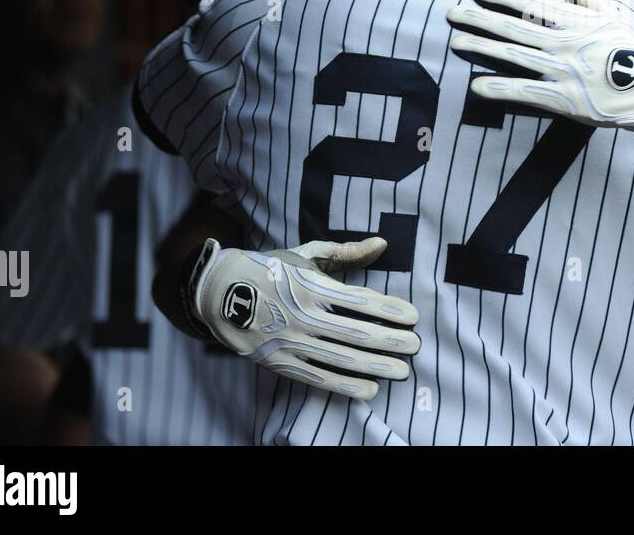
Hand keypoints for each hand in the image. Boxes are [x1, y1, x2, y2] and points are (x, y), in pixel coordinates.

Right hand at [188, 237, 419, 399]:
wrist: (216, 292)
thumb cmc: (269, 268)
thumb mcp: (305, 253)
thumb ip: (346, 251)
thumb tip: (382, 244)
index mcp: (310, 284)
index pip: (358, 300)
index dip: (388, 310)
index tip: (414, 317)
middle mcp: (302, 314)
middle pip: (354, 332)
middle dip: (389, 342)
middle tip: (416, 347)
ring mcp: (290, 341)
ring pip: (339, 358)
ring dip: (374, 367)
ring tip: (402, 372)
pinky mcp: (279, 362)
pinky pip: (316, 377)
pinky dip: (344, 386)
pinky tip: (369, 390)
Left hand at [448, 0, 633, 145]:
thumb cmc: (632, 48)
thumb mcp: (608, 15)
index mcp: (573, 20)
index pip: (529, 3)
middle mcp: (562, 42)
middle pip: (511, 27)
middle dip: (478, 19)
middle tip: (452, 13)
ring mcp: (561, 70)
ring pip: (512, 56)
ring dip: (481, 48)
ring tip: (455, 42)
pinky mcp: (563, 99)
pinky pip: (524, 92)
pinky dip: (499, 88)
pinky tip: (476, 86)